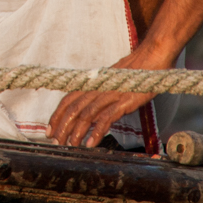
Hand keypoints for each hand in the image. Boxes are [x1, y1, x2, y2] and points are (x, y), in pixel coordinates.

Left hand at [46, 44, 173, 147]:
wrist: (152, 56)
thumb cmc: (133, 71)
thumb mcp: (110, 81)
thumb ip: (99, 94)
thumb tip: (89, 111)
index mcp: (93, 83)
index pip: (69, 100)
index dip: (57, 115)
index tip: (50, 130)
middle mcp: (98, 88)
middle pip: (74, 109)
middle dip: (62, 126)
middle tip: (56, 142)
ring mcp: (110, 94)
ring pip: (87, 114)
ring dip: (76, 131)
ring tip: (71, 145)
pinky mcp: (124, 100)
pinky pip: (107, 117)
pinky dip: (97, 131)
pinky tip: (91, 143)